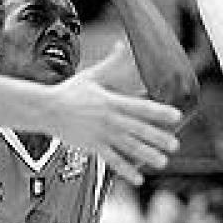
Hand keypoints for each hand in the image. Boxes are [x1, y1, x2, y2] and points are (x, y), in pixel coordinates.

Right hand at [47, 75, 181, 184]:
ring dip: (147, 155)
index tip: (176, 116)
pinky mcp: (92, 147)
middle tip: (175, 145)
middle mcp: (109, 119)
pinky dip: (125, 170)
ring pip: (128, 147)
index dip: (160, 112)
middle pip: (138, 129)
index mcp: (112, 101)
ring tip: (163, 162)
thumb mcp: (91, 76)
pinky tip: (138, 179)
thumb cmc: (69, 92)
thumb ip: (110, 63)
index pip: (141, 107)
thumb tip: (121, 43)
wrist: (46, 109)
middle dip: (158, 137)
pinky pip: (112, 160)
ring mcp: (100, 134)